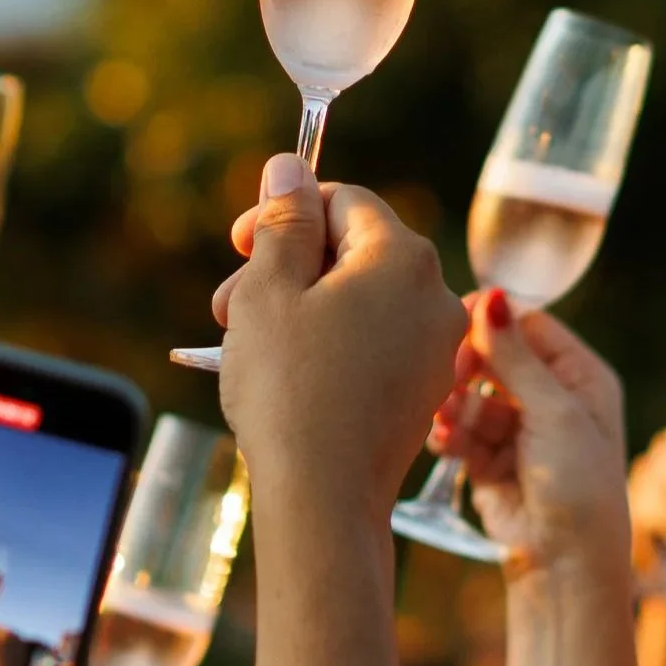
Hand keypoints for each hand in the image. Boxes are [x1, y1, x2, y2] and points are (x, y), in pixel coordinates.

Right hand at [212, 154, 463, 519]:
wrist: (324, 497)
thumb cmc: (290, 389)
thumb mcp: (270, 290)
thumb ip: (283, 221)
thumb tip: (289, 167)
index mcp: (403, 257)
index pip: (343, 201)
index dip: (284, 214)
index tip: (240, 245)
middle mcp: (437, 295)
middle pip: (354, 251)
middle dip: (288, 266)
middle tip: (229, 304)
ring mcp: (437, 347)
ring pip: (362, 300)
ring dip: (303, 307)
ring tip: (247, 342)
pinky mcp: (426, 389)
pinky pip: (377, 342)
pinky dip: (333, 343)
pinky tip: (288, 371)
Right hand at [426, 291, 630, 575]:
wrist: (565, 564)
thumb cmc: (578, 484)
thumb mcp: (553, 412)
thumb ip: (516, 356)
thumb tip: (492, 294)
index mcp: (581, 377)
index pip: (529, 326)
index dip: (492, 324)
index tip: (454, 325)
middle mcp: (551, 399)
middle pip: (495, 360)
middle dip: (467, 369)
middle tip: (444, 377)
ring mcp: (519, 431)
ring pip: (471, 399)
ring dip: (455, 408)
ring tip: (443, 421)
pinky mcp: (490, 462)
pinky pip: (461, 433)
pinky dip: (449, 435)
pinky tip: (441, 442)